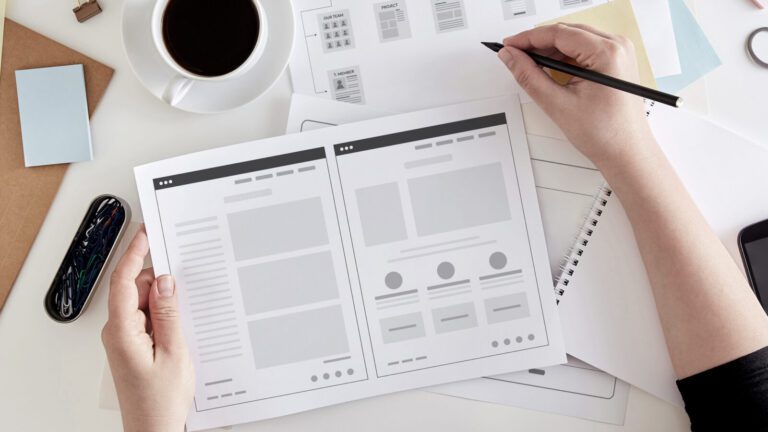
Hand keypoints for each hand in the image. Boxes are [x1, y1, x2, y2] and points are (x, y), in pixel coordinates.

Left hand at [101, 226, 193, 431]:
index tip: (146, 233)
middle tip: (185, 276)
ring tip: (188, 314)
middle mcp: (119, 332)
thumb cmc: (160, 401)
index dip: (134, 253)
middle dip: (159, 281)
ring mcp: (126, 339)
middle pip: (135, 290)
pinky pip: (148, 319)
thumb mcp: (174, 352)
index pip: (124, 281)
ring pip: (144, 304)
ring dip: (164, 302)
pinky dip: (164, 315)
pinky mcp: (135, 346)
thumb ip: (168, 313)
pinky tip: (182, 324)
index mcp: (122, 331)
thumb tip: (164, 282)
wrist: (154, 430)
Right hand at [499, 24, 656, 170]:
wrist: (626, 152)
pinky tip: (550, 68)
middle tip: (514, 54)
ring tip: (529, 64)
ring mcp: (619, 53)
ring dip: (550, 49)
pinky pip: (585, 50)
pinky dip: (564, 57)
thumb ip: (529, 76)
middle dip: (537, 42)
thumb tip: (511, 57)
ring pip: (575, 39)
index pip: (558, 33)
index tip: (509, 45)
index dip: (528, 38)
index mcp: (607, 53)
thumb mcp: (558, 104)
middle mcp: (617, 47)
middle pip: (567, 32)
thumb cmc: (606, 134)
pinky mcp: (616, 62)